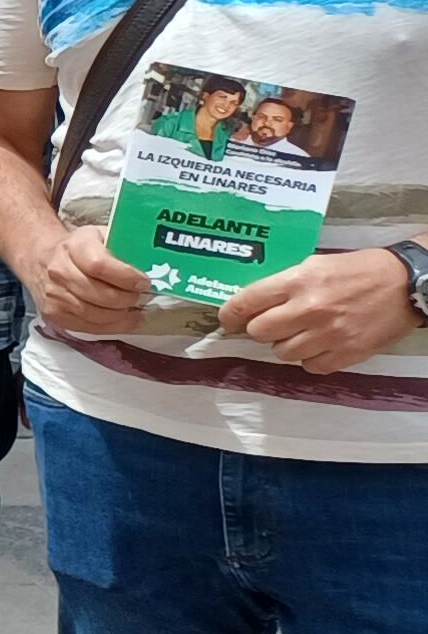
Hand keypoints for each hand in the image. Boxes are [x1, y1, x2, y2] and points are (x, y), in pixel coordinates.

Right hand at [30, 223, 156, 340]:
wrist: (42, 260)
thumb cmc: (80, 248)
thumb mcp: (100, 236)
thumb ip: (123, 248)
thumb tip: (156, 267)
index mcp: (73, 247)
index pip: (99, 266)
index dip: (126, 277)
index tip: (144, 282)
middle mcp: (58, 272)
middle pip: (100, 295)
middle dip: (128, 299)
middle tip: (140, 296)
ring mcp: (54, 296)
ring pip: (96, 315)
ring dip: (121, 315)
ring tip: (131, 307)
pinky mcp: (54, 315)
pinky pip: (89, 327)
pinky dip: (111, 326)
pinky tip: (122, 318)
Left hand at [219, 248, 420, 377]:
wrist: (405, 283)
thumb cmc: (358, 270)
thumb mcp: (315, 265)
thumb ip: (283, 284)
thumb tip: (252, 304)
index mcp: (298, 282)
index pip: (246, 302)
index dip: (230, 314)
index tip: (228, 320)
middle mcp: (309, 309)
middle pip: (259, 332)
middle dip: (260, 329)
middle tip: (272, 324)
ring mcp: (329, 334)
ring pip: (282, 353)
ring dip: (286, 345)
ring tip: (302, 332)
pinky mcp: (348, 353)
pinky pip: (311, 367)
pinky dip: (311, 360)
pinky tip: (320, 345)